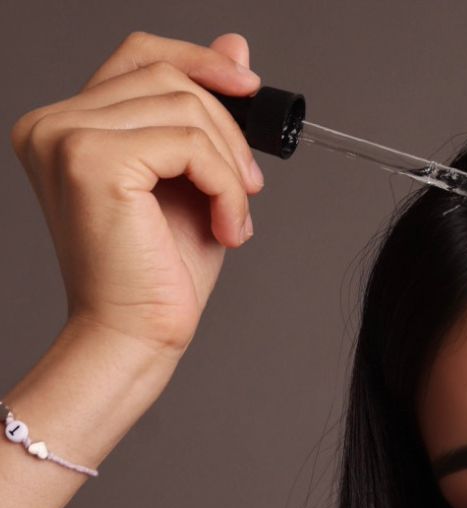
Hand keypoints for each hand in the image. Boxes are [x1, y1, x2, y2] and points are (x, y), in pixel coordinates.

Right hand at [10, 30, 265, 363]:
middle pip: (166, 75)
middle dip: (227, 130)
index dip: (199, 60)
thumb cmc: (160, 276)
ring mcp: (67, 137)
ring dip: (230, 167)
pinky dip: (226, 185)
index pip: (138, 56)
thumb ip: (206, 118)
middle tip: (249, 189)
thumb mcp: (194, 183)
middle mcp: (54, 123)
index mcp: (68, 126)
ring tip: (236, 217)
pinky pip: (189, 143)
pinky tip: (229, 229)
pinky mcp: (93, 160)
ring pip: (184, 106)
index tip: (248, 87)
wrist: (136, 336)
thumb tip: (236, 49)